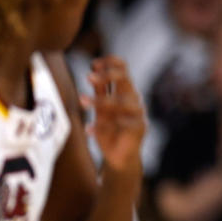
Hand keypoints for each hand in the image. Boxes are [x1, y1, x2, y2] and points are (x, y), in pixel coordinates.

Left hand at [82, 56, 144, 177]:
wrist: (119, 157)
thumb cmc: (109, 130)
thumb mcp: (100, 108)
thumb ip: (100, 90)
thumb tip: (94, 67)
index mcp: (126, 91)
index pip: (123, 68)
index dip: (110, 63)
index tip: (93, 65)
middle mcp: (134, 99)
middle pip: (125, 78)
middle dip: (107, 75)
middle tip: (89, 77)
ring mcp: (139, 114)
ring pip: (120, 101)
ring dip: (99, 101)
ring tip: (81, 102)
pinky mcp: (139, 128)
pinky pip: (120, 122)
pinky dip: (102, 126)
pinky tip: (89, 130)